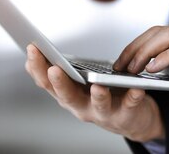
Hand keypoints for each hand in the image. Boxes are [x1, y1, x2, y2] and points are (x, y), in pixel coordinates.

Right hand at [24, 44, 164, 141]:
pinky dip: (132, 98)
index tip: (32, 48)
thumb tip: (33, 54)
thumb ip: (59, 71)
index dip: (38, 68)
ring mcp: (103, 113)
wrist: (131, 118)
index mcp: (68, 96)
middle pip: (67, 97)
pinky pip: (129, 105)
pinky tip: (136, 90)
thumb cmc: (102, 94)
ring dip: (97, 96)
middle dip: (60, 83)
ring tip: (97, 86)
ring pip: (98, 106)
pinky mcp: (126, 114)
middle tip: (54, 69)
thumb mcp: (77, 84)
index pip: (47, 83)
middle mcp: (82, 107)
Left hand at [113, 25, 168, 89]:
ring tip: (129, 68)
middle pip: (156, 32)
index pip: (163, 33)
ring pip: (162, 37)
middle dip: (134, 47)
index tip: (130, 58)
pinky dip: (162, 58)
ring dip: (142, 52)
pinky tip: (152, 69)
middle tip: (119, 65)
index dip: (143, 44)